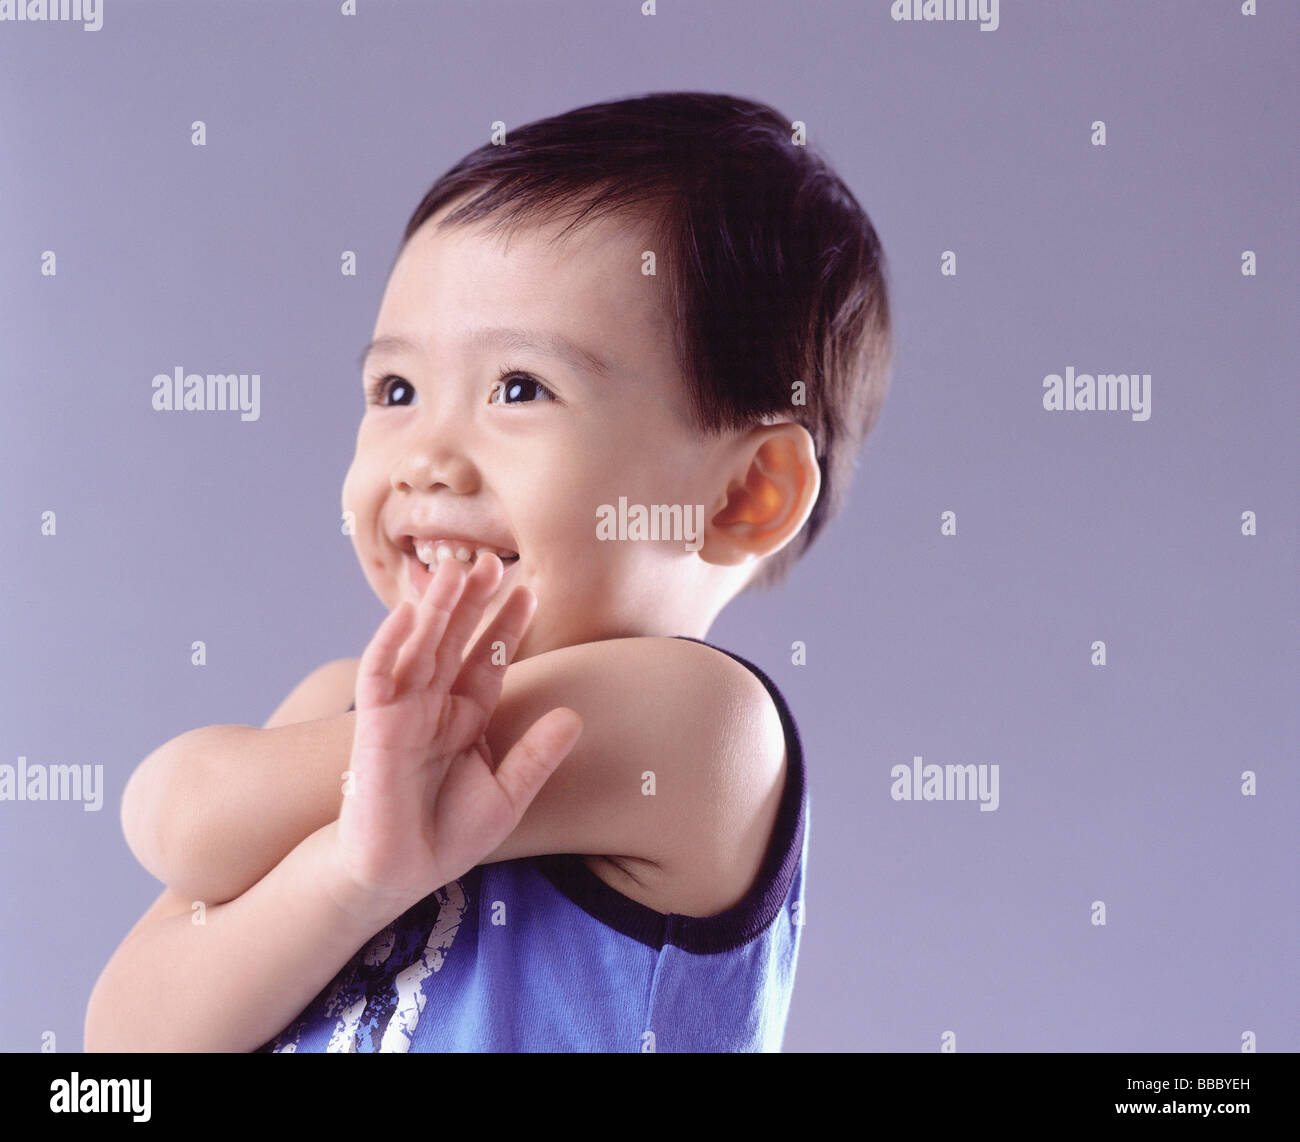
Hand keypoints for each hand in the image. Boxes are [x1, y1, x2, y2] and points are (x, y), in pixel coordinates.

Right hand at [331, 553, 581, 921]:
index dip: (507, 625)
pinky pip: (379, 677)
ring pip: (421, 646)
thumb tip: (576, 717)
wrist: (401, 873)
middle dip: (472, 600)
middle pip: (454, 640)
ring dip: (436, 607)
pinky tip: (407, 612)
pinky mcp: (374, 728)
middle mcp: (434, 705)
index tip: (530, 591)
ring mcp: (402, 712)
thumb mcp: (506, 795)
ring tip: (456, 566)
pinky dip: (390, 644)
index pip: (488, 660)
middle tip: (492, 558)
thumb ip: (537, 756)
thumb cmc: (447, 836)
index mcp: (465, 716)